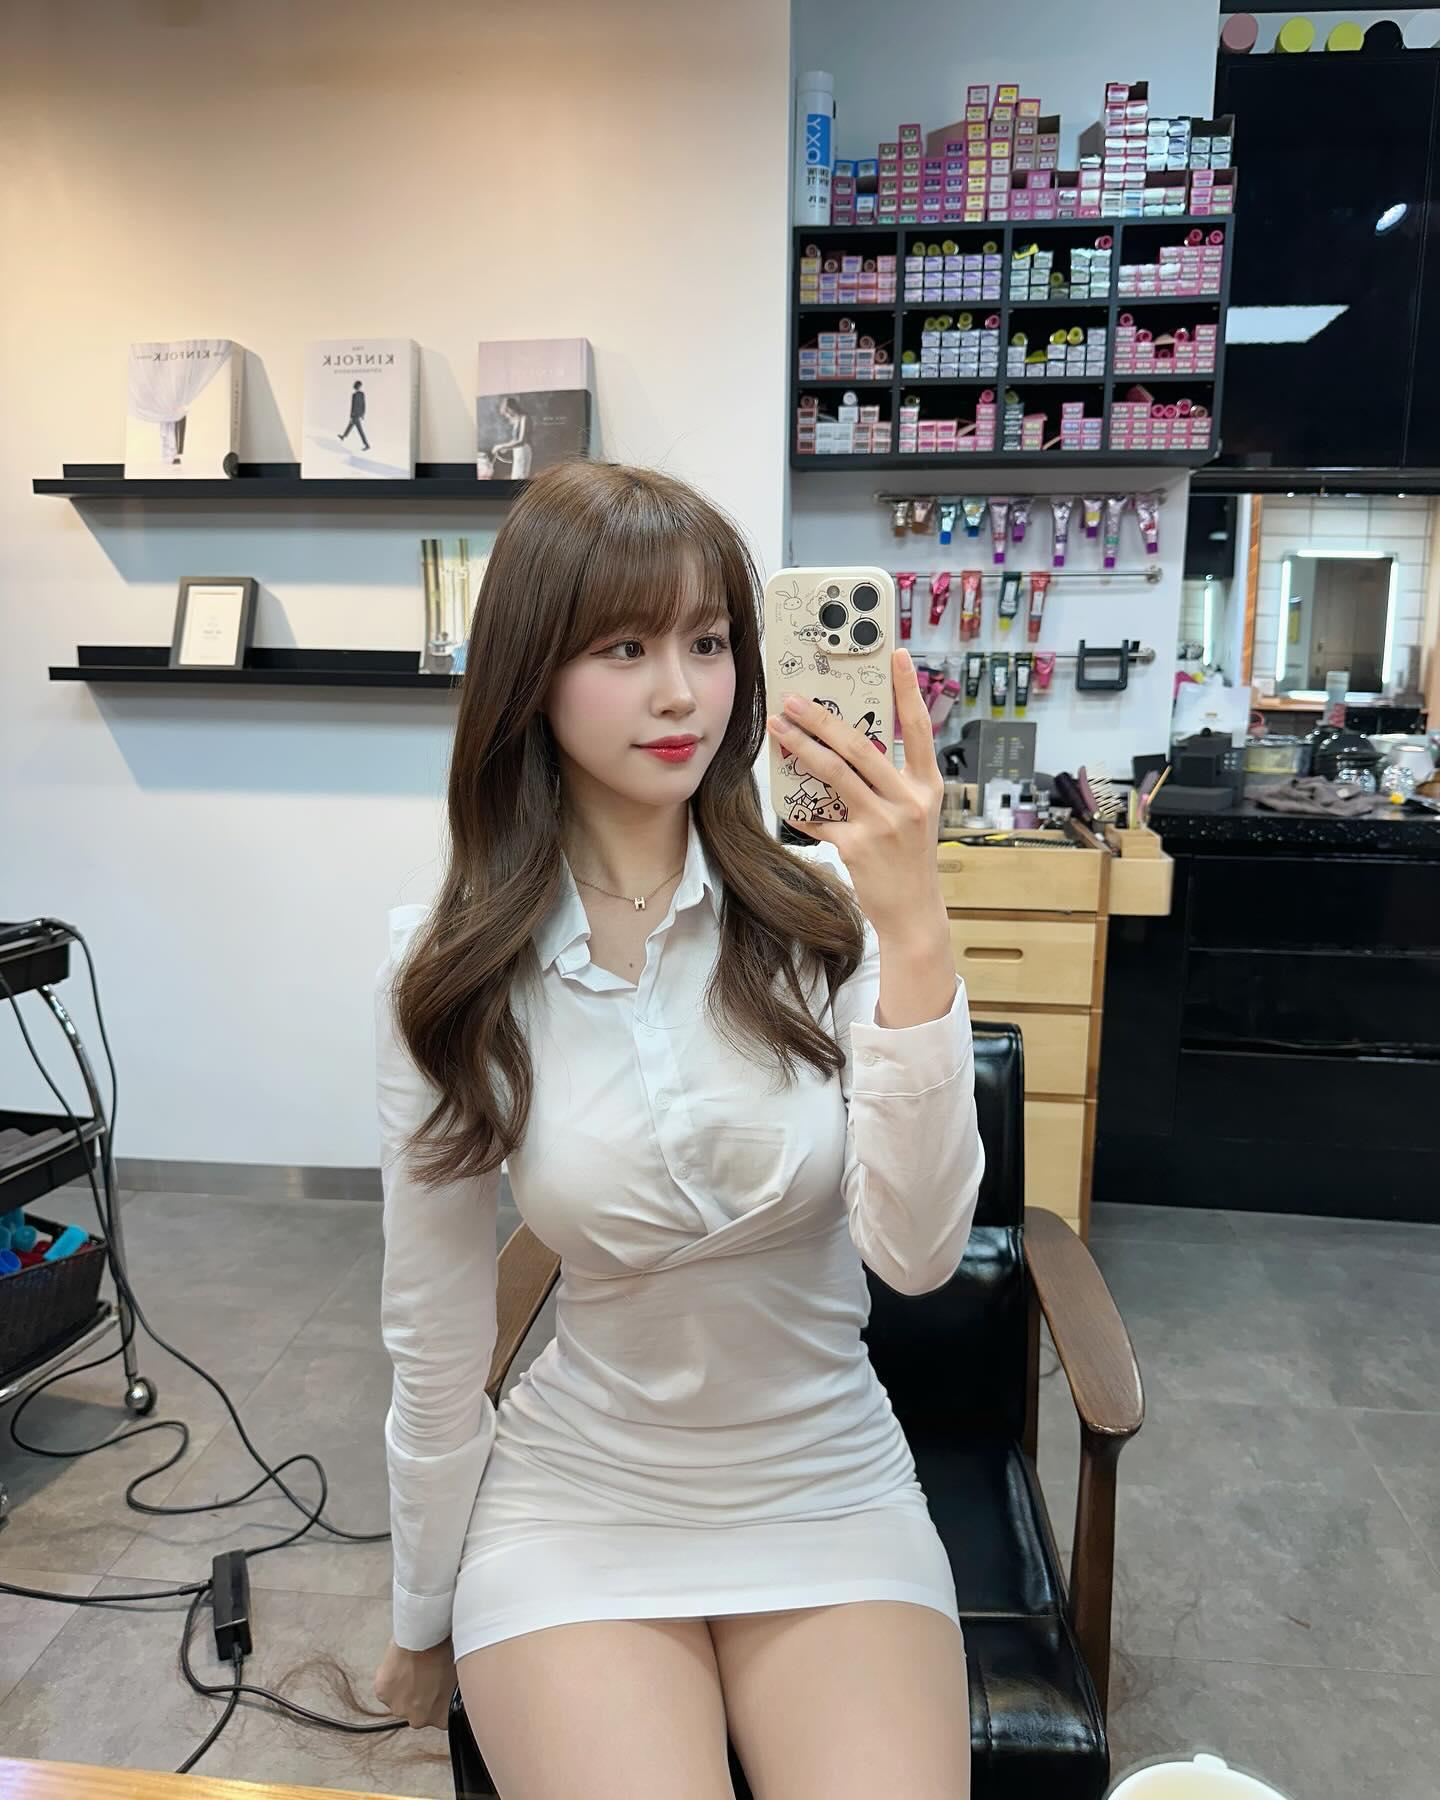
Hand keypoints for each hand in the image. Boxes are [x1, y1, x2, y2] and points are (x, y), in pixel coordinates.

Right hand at [373, 1635, 457, 1730]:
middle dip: (420, 1694)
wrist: (426, 1636)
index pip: (440, 1717)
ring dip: (404, 1687)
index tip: (437, 1687)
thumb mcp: (459, 1675)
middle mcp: (418, 1719)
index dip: (438, 1700)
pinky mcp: (383, 1694)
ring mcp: (398, 1708)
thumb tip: (455, 1687)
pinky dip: (390, 1677)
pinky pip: (386, 1687)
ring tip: (412, 1665)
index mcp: (441, 1718)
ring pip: (400, 1699)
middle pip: (417, 1710)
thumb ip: (453, 1690)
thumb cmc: (446, 1649)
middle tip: (424, 1672)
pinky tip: (400, 1662)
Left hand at [767, 650, 944, 939]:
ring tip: (779, 729)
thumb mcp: (913, 815)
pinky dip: (799, 808)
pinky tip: (785, 799)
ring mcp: (883, 823)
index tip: (898, 654)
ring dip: (801, 747)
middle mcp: (908, 799)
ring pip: (834, 773)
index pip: (918, 727)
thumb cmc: (909, 859)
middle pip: (860, 745)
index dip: (909, 689)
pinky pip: (819, 818)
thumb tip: (848, 748)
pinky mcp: (858, 846)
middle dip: (822, 718)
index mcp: (926, 785)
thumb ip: (890, 783)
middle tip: (794, 699)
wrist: (913, 912)